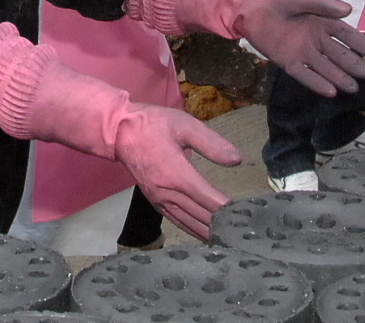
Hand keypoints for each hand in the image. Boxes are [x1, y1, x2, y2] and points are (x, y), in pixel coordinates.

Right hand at [112, 105, 240, 239]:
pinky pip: (176, 221)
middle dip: (222, 224)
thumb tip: (237, 160)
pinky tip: (204, 234)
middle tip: (243, 231)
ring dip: (208, 232)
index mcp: (177, 174)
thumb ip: (212, 144)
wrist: (119, 131)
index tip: (245, 215)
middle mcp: (168, 193)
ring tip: (228, 239)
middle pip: (200, 216)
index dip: (227, 209)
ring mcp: (159, 200)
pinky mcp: (155, 201)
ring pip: (188, 223)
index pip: (208, 199)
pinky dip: (192, 229)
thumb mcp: (186, 125)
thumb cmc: (154, 125)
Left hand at [234, 0, 364, 97]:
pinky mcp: (288, 62)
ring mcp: (303, 52)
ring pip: (324, 67)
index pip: (345, 34)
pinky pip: (305, 75)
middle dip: (352, 64)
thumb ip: (324, 4)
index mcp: (322, 22)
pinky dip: (317, 83)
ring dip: (338, 78)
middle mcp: (316, 40)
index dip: (359, 42)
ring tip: (353, 89)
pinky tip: (331, 92)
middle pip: (338, 54)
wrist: (251, 9)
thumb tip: (350, 10)